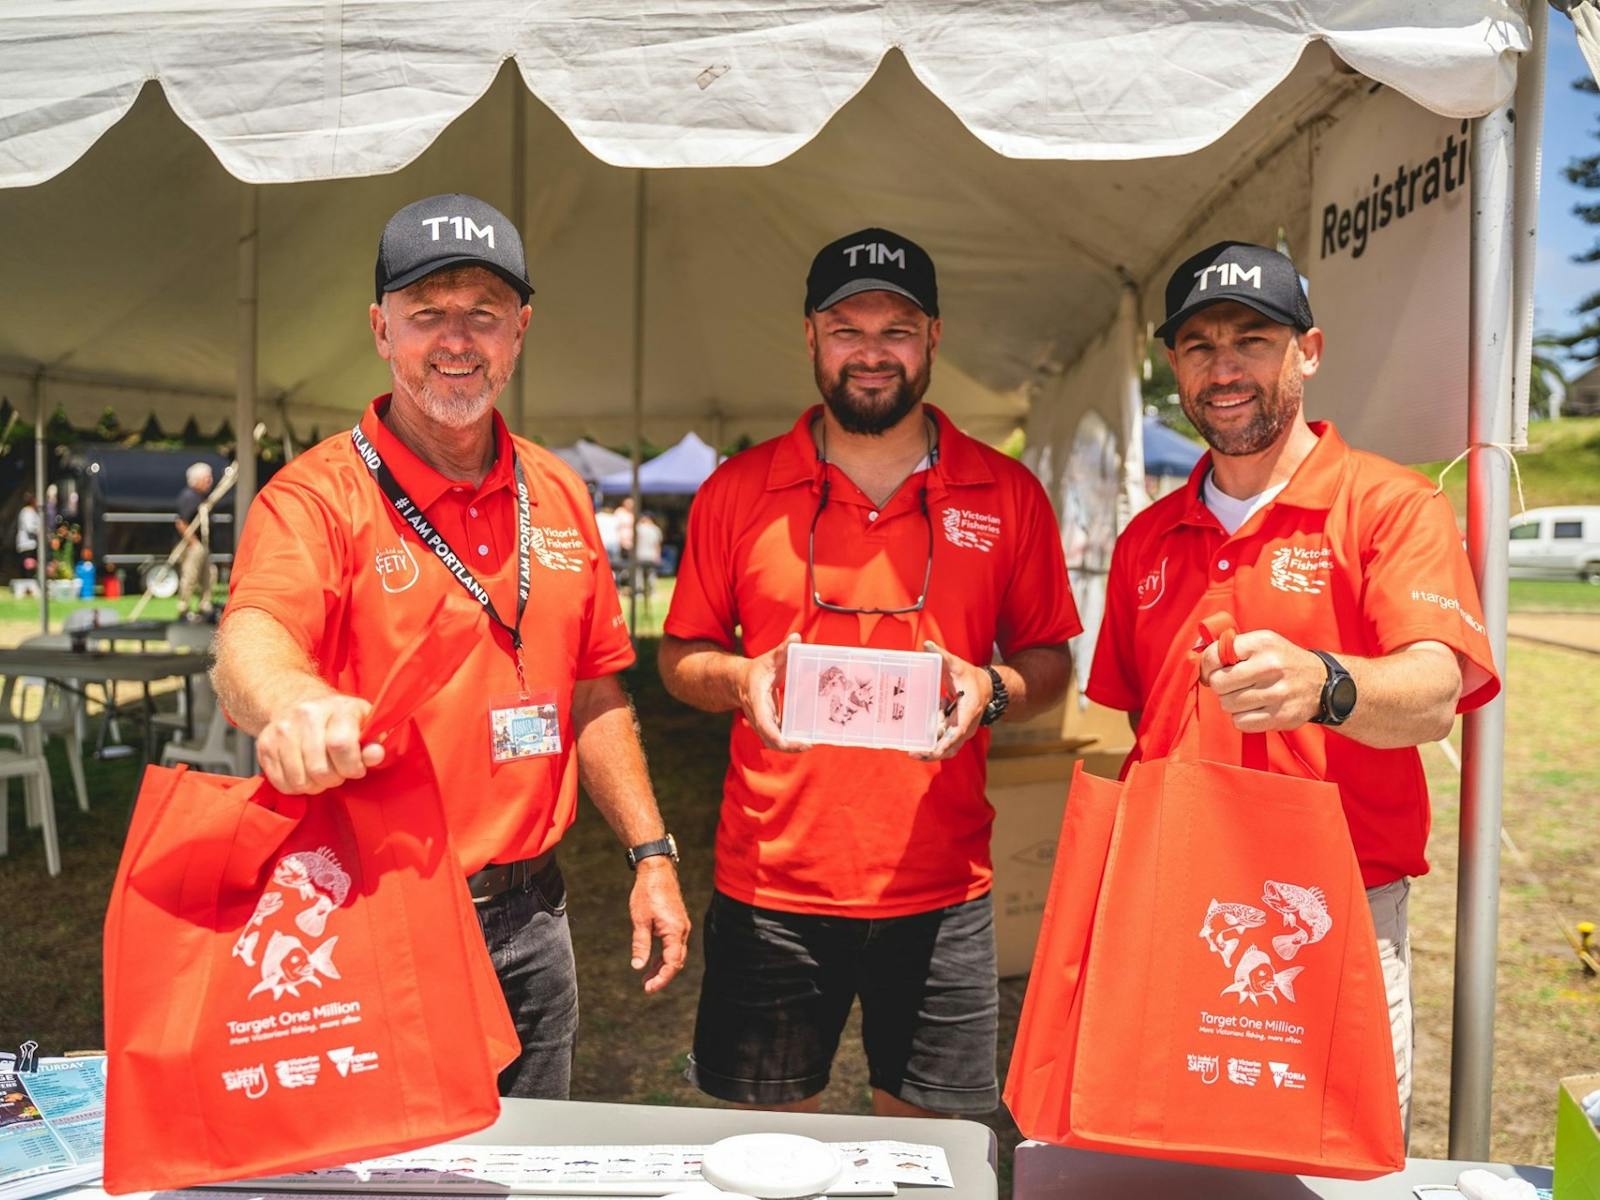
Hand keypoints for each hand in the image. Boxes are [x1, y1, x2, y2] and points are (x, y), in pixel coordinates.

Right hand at [256, 693, 385, 793]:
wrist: (297, 701)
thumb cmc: (339, 719)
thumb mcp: (364, 724)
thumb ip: (374, 742)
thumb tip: (375, 754)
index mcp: (337, 707)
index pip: (341, 745)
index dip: (351, 766)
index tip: (356, 769)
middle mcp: (306, 714)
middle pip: (319, 768)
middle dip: (333, 779)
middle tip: (337, 772)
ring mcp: (282, 729)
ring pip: (299, 779)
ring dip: (314, 785)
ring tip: (321, 772)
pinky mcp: (264, 744)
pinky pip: (281, 782)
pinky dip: (296, 786)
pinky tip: (304, 773)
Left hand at [627, 858, 690, 993]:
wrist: (656, 869)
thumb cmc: (648, 892)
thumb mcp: (640, 920)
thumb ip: (641, 945)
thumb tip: (638, 966)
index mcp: (675, 931)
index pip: (672, 963)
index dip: (661, 979)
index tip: (648, 989)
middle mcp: (682, 930)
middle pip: (676, 961)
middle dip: (662, 976)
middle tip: (646, 987)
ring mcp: (681, 926)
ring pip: (675, 954)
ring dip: (662, 967)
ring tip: (646, 978)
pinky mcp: (676, 922)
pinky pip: (673, 945)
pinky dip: (663, 955)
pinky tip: (651, 961)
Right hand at [737, 632, 810, 752]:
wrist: (737, 680)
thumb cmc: (756, 670)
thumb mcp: (770, 659)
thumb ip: (783, 649)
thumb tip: (795, 637)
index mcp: (757, 701)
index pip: (766, 725)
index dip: (781, 738)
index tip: (798, 741)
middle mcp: (758, 716)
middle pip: (770, 740)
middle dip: (789, 747)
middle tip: (810, 744)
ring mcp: (761, 722)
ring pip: (773, 742)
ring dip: (789, 746)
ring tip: (811, 743)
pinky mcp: (767, 724)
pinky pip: (776, 738)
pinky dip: (789, 741)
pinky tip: (805, 739)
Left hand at [912, 640, 992, 760]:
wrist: (986, 687)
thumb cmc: (969, 676)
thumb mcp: (956, 664)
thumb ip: (942, 655)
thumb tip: (927, 644)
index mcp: (969, 708)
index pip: (959, 729)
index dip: (947, 740)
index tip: (933, 749)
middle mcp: (968, 724)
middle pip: (952, 745)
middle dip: (933, 752)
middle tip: (913, 753)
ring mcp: (964, 731)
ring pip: (949, 748)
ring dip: (932, 750)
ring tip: (912, 750)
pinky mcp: (958, 733)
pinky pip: (946, 743)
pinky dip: (933, 743)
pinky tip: (920, 738)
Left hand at [1199, 629, 1325, 732]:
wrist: (1321, 682)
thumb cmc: (1281, 661)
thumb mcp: (1261, 643)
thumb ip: (1230, 648)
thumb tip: (1197, 657)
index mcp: (1261, 643)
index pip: (1214, 656)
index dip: (1207, 668)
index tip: (1212, 673)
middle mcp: (1271, 666)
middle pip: (1219, 684)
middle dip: (1221, 687)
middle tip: (1233, 686)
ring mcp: (1278, 693)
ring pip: (1228, 705)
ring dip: (1232, 704)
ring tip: (1247, 696)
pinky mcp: (1282, 716)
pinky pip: (1242, 723)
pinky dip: (1243, 719)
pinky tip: (1254, 709)